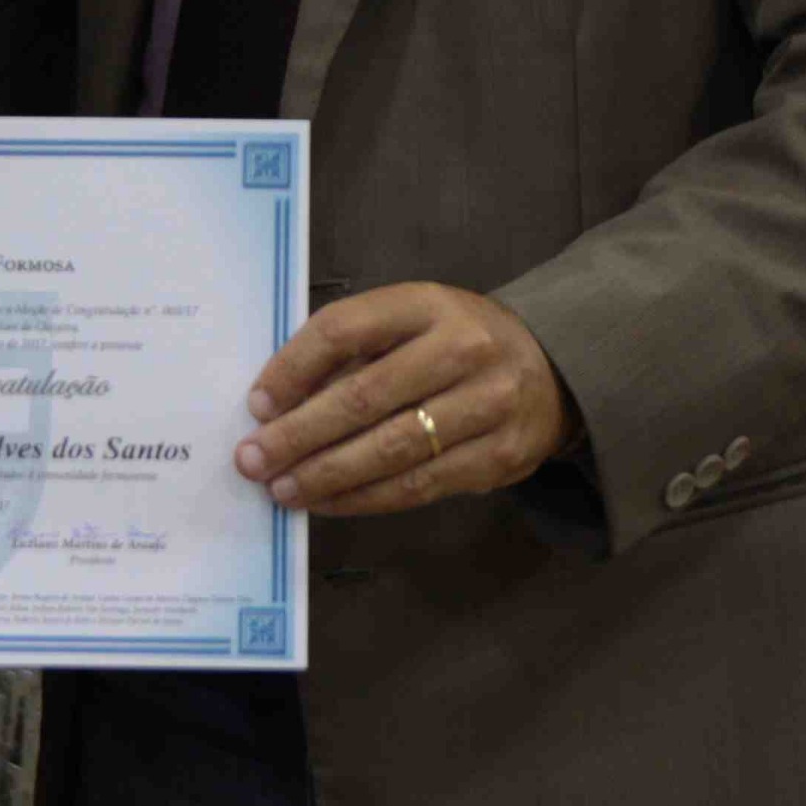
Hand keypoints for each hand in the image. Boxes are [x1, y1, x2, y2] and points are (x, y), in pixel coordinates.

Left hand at [236, 283, 572, 516]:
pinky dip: (364, 498)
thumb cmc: (456, 342)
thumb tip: (276, 405)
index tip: (256, 404)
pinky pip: (418, 485)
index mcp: (428, 304)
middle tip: (252, 459)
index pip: (344, 330)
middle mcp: (463, 349)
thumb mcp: (412, 320)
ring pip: (390, 449)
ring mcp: (487, 406)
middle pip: (364, 396)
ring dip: (326, 475)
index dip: (292, 368)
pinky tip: (328, 501)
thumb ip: (354, 351)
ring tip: (282, 489)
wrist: (553, 369)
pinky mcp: (499, 458)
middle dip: (299, 434)